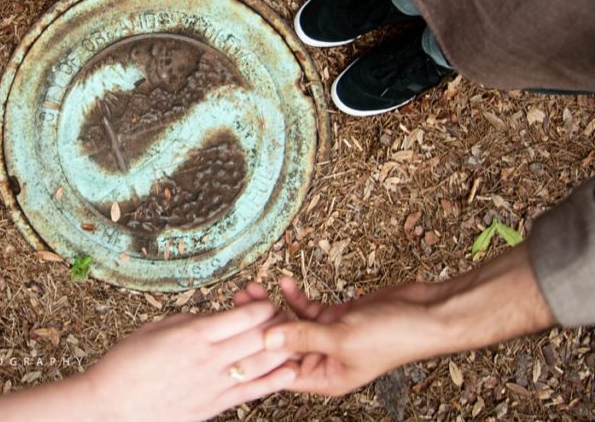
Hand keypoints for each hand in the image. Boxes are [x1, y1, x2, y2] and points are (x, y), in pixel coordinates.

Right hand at [82, 295, 296, 420]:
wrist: (112, 405)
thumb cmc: (126, 364)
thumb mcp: (156, 329)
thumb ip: (189, 322)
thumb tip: (213, 317)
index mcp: (193, 334)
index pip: (242, 316)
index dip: (261, 306)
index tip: (266, 300)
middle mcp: (208, 359)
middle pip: (258, 338)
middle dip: (276, 326)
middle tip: (283, 318)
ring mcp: (212, 385)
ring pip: (261, 365)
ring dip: (281, 351)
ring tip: (293, 340)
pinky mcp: (213, 406)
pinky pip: (252, 392)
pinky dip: (274, 381)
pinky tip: (290, 372)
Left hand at [252, 278, 446, 395]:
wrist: (427, 312)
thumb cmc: (395, 335)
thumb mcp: (342, 338)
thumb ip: (303, 338)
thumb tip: (266, 340)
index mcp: (325, 377)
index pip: (280, 370)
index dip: (256, 353)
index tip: (233, 334)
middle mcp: (324, 360)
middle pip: (281, 344)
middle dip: (259, 323)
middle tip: (236, 302)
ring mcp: (328, 338)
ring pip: (290, 323)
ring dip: (271, 305)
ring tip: (251, 289)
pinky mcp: (335, 317)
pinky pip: (306, 309)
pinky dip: (294, 296)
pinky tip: (285, 282)